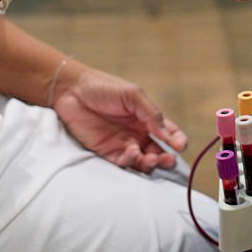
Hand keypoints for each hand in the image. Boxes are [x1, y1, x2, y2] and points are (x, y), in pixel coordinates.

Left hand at [52, 64, 186, 173]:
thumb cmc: (103, 87)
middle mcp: (138, 133)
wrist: (71, 91)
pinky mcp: (107, 152)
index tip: (180, 146)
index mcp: (147, 118)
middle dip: (166, 158)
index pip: (169, 133)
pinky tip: (131, 153)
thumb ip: (151, 114)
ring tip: (150, 158)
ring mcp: (123, 144)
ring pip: (143, 161)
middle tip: (167, 159)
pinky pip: (123, 164)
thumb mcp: (133, 95)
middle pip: (159, 151)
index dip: (178, 141)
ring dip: (150, 163)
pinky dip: (131, 162)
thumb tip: (168, 135)